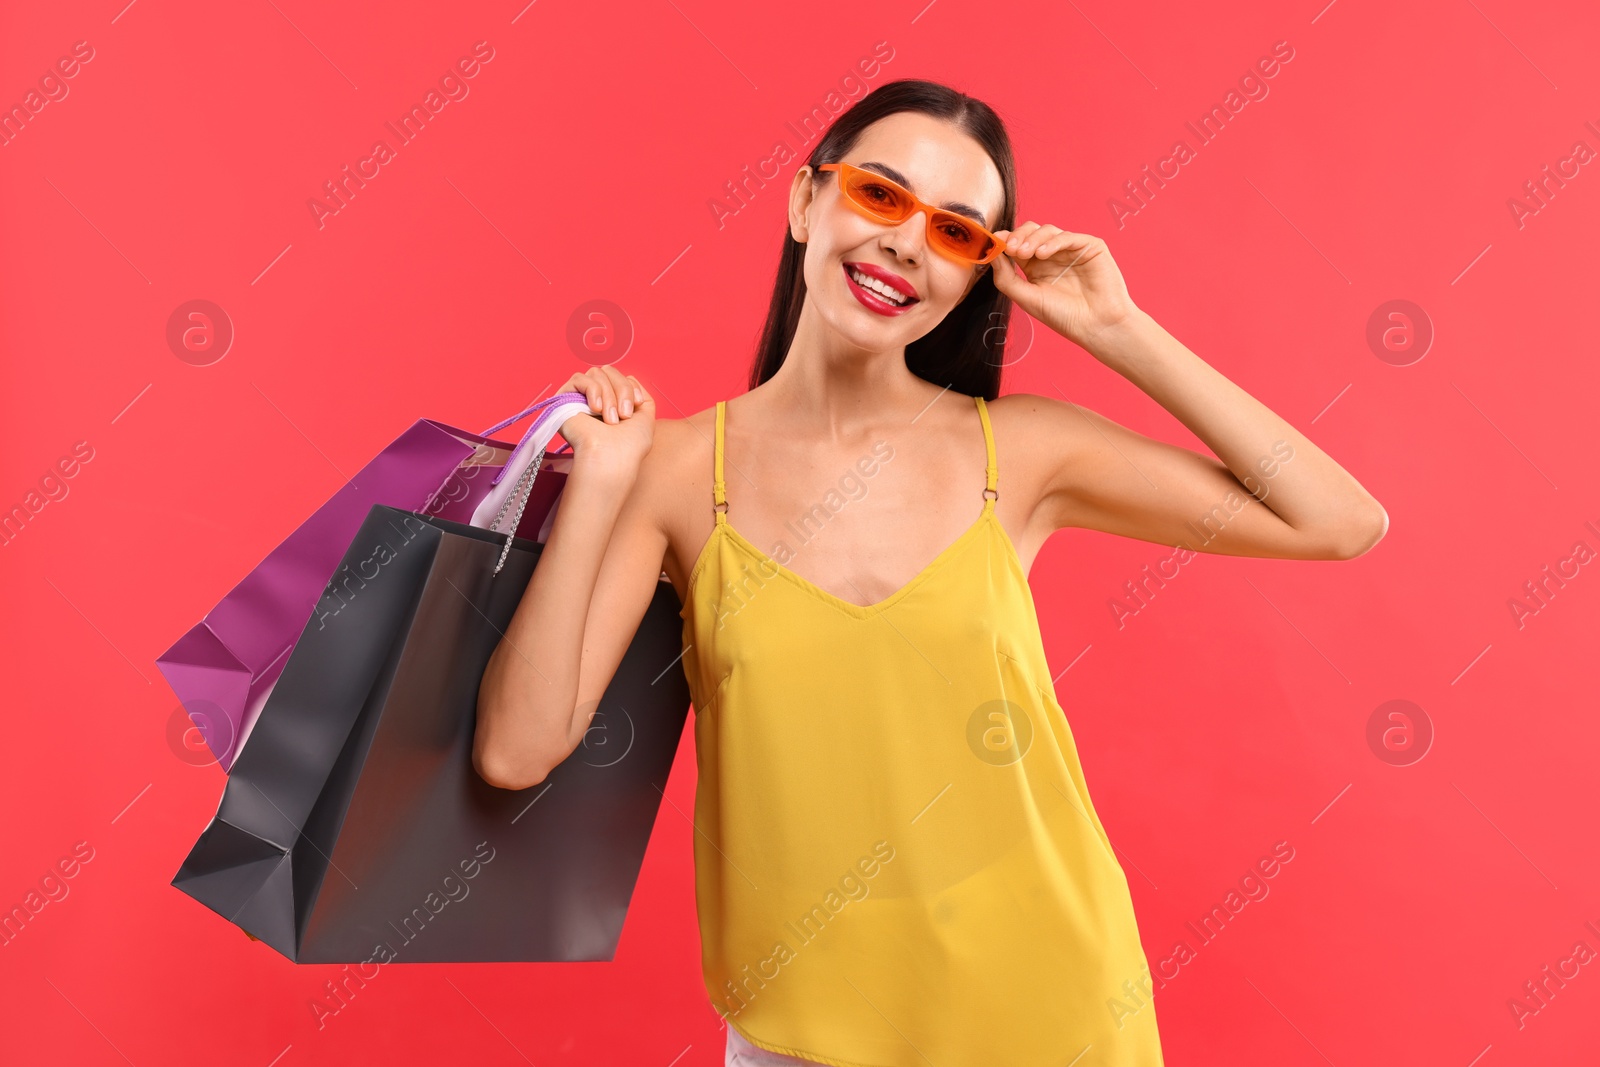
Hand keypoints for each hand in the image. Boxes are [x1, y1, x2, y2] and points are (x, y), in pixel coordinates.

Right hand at [555, 367, 654, 472]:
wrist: (612, 459)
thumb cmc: (630, 446)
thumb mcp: (645, 417)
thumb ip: (640, 395)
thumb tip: (630, 378)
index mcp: (611, 402)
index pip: (619, 376)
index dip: (630, 385)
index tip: (638, 403)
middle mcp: (594, 399)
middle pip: (609, 371)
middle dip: (622, 390)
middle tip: (624, 416)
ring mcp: (579, 399)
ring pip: (596, 374)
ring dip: (609, 396)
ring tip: (610, 420)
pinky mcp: (564, 399)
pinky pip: (579, 378)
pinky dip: (593, 391)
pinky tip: (595, 409)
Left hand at [988, 223, 1137, 349]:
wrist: (1096, 326)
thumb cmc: (1063, 316)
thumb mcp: (1026, 298)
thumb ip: (1006, 278)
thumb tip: (990, 254)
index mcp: (1036, 267)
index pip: (1017, 245)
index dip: (1006, 240)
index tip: (995, 241)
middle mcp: (1053, 256)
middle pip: (1031, 232)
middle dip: (1018, 237)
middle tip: (1011, 248)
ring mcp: (1071, 250)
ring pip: (1047, 231)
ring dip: (1032, 239)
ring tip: (1024, 254)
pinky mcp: (1090, 247)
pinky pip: (1068, 237)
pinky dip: (1053, 242)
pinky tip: (1042, 255)